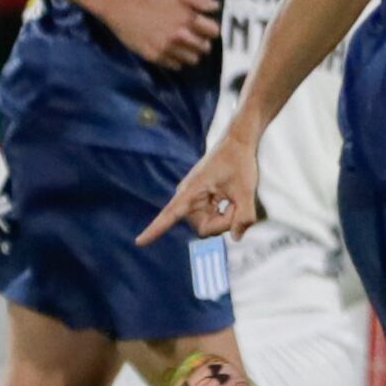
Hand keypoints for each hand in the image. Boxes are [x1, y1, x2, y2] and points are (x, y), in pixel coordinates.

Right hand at [98, 0, 219, 68]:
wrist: (122, 6)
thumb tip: (215, 6)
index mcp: (188, 18)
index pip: (213, 31)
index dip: (210, 29)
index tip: (204, 29)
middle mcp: (180, 35)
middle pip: (204, 48)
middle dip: (202, 43)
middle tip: (194, 38)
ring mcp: (167, 47)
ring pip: (192, 59)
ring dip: (191, 53)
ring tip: (183, 46)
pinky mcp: (155, 56)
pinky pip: (175, 65)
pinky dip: (176, 60)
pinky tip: (171, 51)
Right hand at [138, 126, 261, 245]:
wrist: (237, 143)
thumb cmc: (239, 162)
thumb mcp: (247, 190)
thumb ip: (244, 216)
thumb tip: (236, 238)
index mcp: (191, 191)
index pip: (170, 215)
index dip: (154, 230)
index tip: (138, 242)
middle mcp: (187, 197)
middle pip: (203, 228)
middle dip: (223, 223)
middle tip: (238, 205)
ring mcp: (194, 200)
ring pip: (209, 225)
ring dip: (226, 217)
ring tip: (235, 198)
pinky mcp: (201, 201)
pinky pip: (211, 218)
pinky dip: (225, 214)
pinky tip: (231, 200)